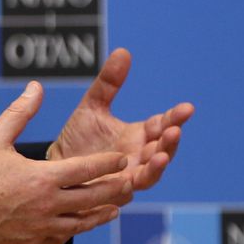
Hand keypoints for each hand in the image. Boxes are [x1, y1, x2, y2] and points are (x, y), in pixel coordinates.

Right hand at [0, 81, 133, 243]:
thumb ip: (20, 112)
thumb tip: (36, 87)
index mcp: (42, 178)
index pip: (86, 170)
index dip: (107, 163)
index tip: (120, 158)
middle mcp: (47, 205)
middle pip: (93, 197)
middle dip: (114, 188)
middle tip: (129, 181)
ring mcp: (43, 227)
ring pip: (83, 222)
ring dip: (101, 213)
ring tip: (114, 206)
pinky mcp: (35, 243)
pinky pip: (64, 238)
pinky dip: (76, 230)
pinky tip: (81, 222)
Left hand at [49, 48, 193, 191]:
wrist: (56, 167)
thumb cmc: (77, 138)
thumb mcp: (92, 106)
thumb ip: (109, 83)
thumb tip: (123, 52)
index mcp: (137, 135)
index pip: (160, 124)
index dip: (174, 117)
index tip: (187, 108)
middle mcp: (138, 156)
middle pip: (162, 149)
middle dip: (171, 140)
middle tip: (175, 129)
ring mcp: (129, 175)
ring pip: (151, 172)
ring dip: (159, 164)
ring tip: (161, 154)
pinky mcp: (114, 192)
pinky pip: (129, 190)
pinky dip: (134, 184)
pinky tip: (133, 177)